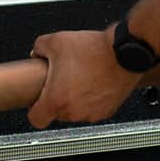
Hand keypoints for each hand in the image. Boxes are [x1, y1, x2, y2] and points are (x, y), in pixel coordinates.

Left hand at [27, 26, 142, 128]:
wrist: (125, 52)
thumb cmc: (94, 50)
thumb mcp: (57, 41)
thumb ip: (39, 47)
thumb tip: (37, 52)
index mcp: (57, 99)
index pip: (36, 119)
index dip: (34, 110)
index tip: (37, 101)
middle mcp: (74, 111)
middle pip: (56, 113)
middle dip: (56, 98)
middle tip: (61, 80)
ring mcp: (92, 113)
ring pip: (75, 112)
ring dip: (74, 99)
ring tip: (79, 78)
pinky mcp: (107, 111)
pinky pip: (92, 108)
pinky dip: (90, 99)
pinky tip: (92, 81)